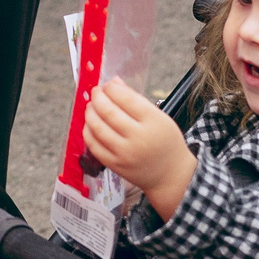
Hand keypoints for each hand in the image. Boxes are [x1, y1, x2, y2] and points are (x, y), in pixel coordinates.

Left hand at [83, 77, 197, 218]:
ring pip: (98, 128)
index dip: (112, 88)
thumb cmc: (166, 142)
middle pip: (109, 112)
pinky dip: (88, 132)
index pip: (126, 99)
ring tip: (91, 106)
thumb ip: (136, 100)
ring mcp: (125, 153)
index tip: (108, 84)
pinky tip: (90, 124)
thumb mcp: (160, 117)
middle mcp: (138, 138)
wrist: (170, 174)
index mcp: (153, 121)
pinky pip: (94, 146)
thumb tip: (114, 83)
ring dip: (90, 113)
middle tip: (96, 91)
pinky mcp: (115, 165)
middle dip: (98, 97)